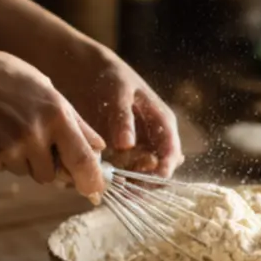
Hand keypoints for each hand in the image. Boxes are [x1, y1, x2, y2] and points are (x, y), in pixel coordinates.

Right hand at [0, 44, 106, 196]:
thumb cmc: (8, 77)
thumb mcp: (49, 90)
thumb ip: (76, 122)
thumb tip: (99, 148)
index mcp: (56, 116)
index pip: (82, 160)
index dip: (92, 181)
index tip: (95, 190)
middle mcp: (34, 136)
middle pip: (52, 175)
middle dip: (50, 165)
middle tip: (38, 142)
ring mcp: (8, 149)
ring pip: (28, 173)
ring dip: (25, 160)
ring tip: (12, 129)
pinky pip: (4, 169)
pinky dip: (3, 157)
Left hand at [47, 43, 182, 178]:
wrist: (89, 72)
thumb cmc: (110, 76)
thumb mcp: (118, 92)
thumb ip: (122, 118)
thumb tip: (126, 144)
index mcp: (163, 123)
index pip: (171, 154)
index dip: (163, 171)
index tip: (148, 181)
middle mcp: (154, 139)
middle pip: (156, 170)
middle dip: (143, 183)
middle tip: (124, 189)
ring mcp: (137, 148)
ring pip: (138, 175)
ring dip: (126, 184)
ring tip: (108, 187)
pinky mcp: (119, 153)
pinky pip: (119, 172)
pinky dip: (110, 178)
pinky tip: (96, 178)